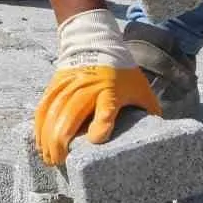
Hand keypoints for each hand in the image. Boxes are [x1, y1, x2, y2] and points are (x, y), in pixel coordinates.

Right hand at [34, 9, 160, 165]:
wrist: (95, 41)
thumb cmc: (121, 71)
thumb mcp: (140, 88)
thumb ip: (149, 111)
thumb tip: (164, 138)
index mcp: (111, 90)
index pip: (106, 107)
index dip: (101, 123)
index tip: (96, 140)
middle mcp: (88, 87)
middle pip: (72, 113)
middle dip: (62, 139)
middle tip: (59, 161)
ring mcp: (69, 85)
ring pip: (54, 111)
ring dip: (48, 136)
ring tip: (48, 157)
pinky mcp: (56, 84)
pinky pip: (45, 106)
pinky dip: (40, 124)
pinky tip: (39, 141)